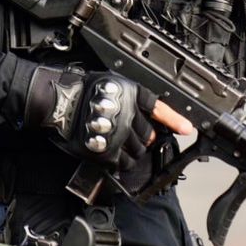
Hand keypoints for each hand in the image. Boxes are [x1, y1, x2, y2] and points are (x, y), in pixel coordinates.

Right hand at [28, 68, 184, 169]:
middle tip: (132, 133)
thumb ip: (133, 97)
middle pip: (149, 135)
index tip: (187, 129)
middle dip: (145, 137)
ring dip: (134, 149)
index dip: (175, 120)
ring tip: (121, 142)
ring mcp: (120, 136)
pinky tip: (115, 153)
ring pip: (139, 150)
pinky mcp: (108, 152)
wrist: (59, 102)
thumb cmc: (82, 90)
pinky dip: (123, 160)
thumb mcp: (114, 83)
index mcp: (132, 97)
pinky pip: (124, 162)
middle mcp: (129, 116)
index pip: (159, 109)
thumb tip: (148, 113)